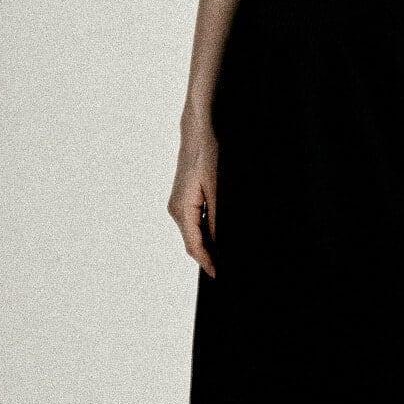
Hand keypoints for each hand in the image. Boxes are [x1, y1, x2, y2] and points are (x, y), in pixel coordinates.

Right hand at [169, 120, 218, 276]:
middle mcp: (176, 209)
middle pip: (193, 242)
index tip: (219, 275)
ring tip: (226, 253)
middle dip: (209, 257)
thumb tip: (222, 242)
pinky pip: (194, 221)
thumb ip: (218, 218)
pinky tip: (219, 232)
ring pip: (194, 233)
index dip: (208, 263)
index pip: (194, 246)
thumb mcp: (218, 187)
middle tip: (227, 268)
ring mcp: (179, 203)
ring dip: (208, 244)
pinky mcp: (184, 197)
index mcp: (181, 209)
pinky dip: (206, 231)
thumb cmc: (208, 151)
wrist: (199, 127)